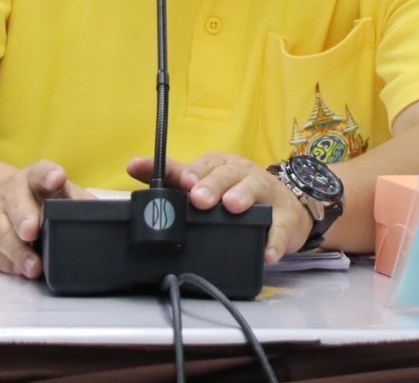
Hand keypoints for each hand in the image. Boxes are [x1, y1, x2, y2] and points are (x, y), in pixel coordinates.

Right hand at [0, 159, 88, 277]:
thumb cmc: (38, 198)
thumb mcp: (59, 192)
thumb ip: (80, 204)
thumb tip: (108, 220)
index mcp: (34, 178)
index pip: (40, 172)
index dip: (48, 175)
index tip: (57, 178)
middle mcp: (12, 195)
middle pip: (16, 204)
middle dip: (24, 217)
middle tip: (31, 231)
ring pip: (3, 233)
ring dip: (18, 252)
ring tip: (34, 267)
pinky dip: (9, 264)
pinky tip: (22, 272)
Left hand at [128, 154, 310, 263]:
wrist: (284, 207)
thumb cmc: (234, 192)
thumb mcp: (203, 182)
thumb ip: (170, 177)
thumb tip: (133, 166)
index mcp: (220, 165)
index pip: (204, 164)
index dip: (192, 171)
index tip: (182, 180)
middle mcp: (242, 173)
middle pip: (228, 173)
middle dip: (212, 184)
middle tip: (199, 198)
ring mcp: (266, 193)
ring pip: (255, 188)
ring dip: (242, 196)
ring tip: (232, 207)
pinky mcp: (285, 217)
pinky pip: (281, 228)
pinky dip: (275, 241)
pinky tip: (267, 254)